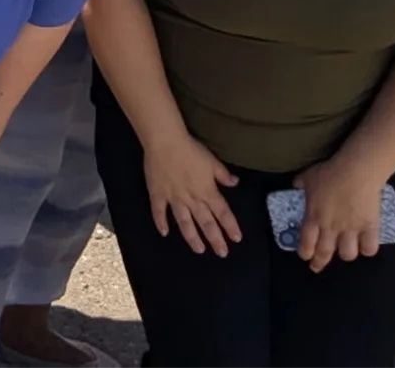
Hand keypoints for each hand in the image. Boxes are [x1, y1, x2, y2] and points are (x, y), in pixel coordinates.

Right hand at [141, 128, 241, 256]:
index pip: (222, 213)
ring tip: (199, 249)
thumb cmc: (191, 150)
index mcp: (207, 191)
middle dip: (215, 239)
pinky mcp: (158, 195)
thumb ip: (223, 175)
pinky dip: (161, 223)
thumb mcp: (212, 161)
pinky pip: (159, 212)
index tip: (236, 239)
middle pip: (206, 223)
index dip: (230, 226)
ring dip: (192, 238)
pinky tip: (164, 233)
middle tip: (222, 253)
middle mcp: (192, 199)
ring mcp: (174, 199)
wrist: (165, 142)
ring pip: (185, 223)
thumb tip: (235, 183)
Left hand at [293, 154, 388, 271]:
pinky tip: (365, 245)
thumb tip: (297, 184)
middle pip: (324, 253)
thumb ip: (301, 183)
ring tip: (345, 250)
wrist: (356, 170)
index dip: (305, 253)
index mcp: (314, 217)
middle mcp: (331, 228)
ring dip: (345, 254)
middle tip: (317, 266)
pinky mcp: (369, 227)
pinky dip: (367, 249)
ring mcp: (351, 229)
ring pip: (347, 254)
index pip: (306, 243)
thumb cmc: (330, 172)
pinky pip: (369, 248)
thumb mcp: (309, 176)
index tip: (305, 256)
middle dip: (319, 262)